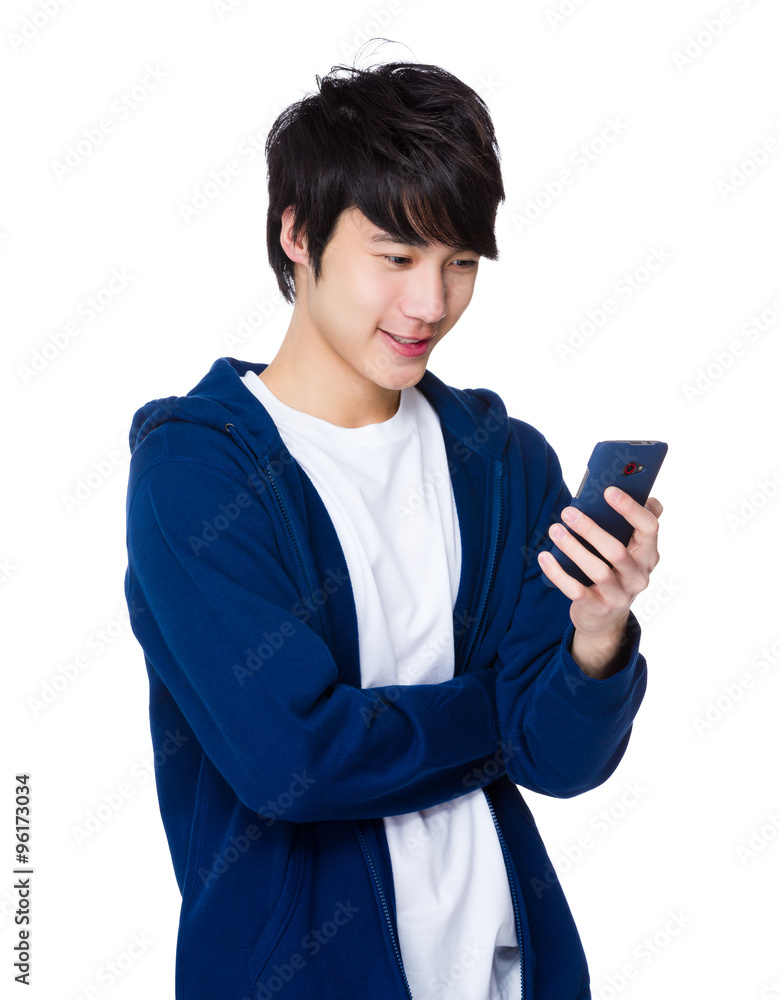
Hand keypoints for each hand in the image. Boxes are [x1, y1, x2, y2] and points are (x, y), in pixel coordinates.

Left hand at [538, 487, 662, 676]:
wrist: (606, 617)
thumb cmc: (615, 570)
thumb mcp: (631, 549)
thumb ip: (637, 524)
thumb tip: (649, 496)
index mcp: (649, 554)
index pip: (649, 528)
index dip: (631, 508)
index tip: (608, 490)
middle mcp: (638, 576)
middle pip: (617, 550)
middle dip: (591, 529)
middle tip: (568, 511)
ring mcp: (620, 595)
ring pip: (597, 570)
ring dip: (573, 548)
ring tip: (555, 530)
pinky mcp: (598, 608)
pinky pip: (576, 590)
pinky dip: (558, 573)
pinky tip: (544, 557)